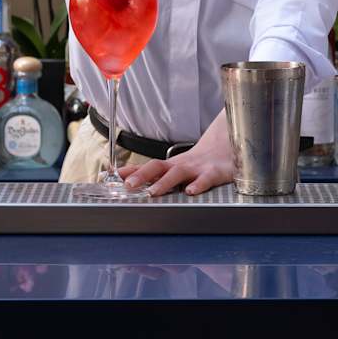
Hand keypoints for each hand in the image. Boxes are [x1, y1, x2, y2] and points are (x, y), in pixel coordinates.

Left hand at [118, 111, 234, 195]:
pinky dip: (199, 184)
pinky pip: (206, 179)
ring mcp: (197, 168)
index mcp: (171, 166)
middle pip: (157, 167)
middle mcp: (181, 165)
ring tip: (153, 192)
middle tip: (128, 186)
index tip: (109, 178)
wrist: (228, 146)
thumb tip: (124, 178)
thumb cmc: (200, 162)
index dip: (128, 172)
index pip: (145, 167)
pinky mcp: (215, 173)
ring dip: (164, 182)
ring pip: (178, 173)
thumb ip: (153, 173)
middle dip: (142, 176)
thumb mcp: (176, 167)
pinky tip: (191, 192)